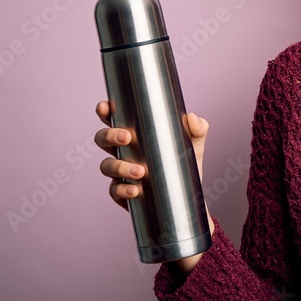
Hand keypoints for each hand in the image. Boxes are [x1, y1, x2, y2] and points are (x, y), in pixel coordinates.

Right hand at [94, 101, 213, 238]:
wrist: (189, 193)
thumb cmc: (185, 161)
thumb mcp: (195, 143)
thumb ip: (198, 128)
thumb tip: (191, 117)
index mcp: (135, 133)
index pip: (114, 119)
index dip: (104, 111)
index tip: (105, 107)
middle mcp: (123, 151)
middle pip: (102, 139)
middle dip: (109, 135)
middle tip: (127, 137)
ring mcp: (120, 172)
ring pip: (106, 166)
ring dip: (119, 167)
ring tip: (140, 171)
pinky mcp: (123, 192)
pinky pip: (114, 191)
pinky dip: (122, 190)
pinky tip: (136, 190)